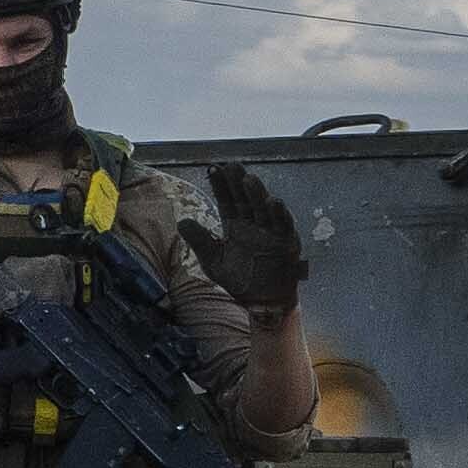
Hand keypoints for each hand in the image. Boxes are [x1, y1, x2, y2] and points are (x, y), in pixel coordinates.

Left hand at [195, 159, 310, 310]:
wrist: (261, 302)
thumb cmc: (238, 280)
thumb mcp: (213, 261)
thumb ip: (200, 241)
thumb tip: (181, 221)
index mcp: (235, 226)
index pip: (227, 201)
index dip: (220, 186)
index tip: (212, 169)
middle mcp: (253, 224)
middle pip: (245, 199)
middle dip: (238, 183)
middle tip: (231, 165)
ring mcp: (270, 231)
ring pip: (263, 208)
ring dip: (257, 194)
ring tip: (249, 179)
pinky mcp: (286, 242)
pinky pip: (283, 225)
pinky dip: (279, 214)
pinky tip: (273, 201)